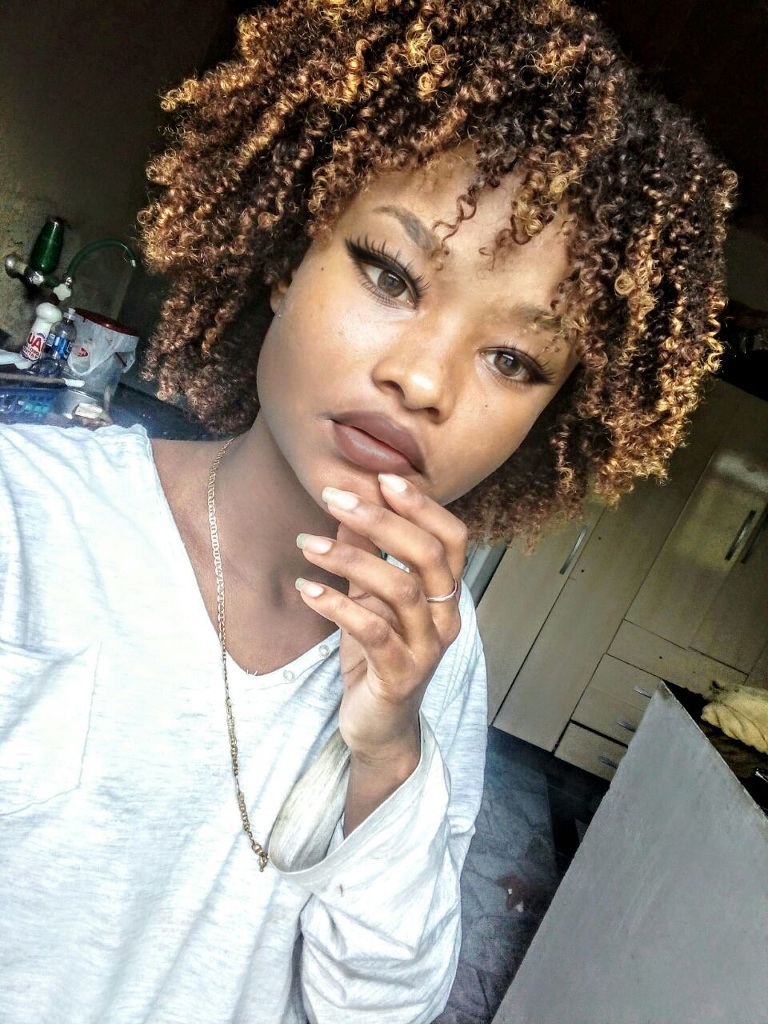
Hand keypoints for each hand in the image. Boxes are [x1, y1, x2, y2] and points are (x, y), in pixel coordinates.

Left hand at [295, 473, 466, 822]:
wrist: (378, 727)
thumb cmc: (376, 655)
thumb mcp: (368, 597)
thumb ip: (365, 552)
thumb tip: (350, 498)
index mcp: (444, 593)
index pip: (452, 537)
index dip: (423, 505)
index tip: (383, 476)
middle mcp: (445, 617)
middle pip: (429, 555)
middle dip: (382, 520)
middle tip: (335, 497)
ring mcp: (427, 649)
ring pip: (402, 590)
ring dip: (351, 560)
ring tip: (306, 544)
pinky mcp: (401, 676)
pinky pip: (374, 633)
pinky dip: (338, 606)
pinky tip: (306, 589)